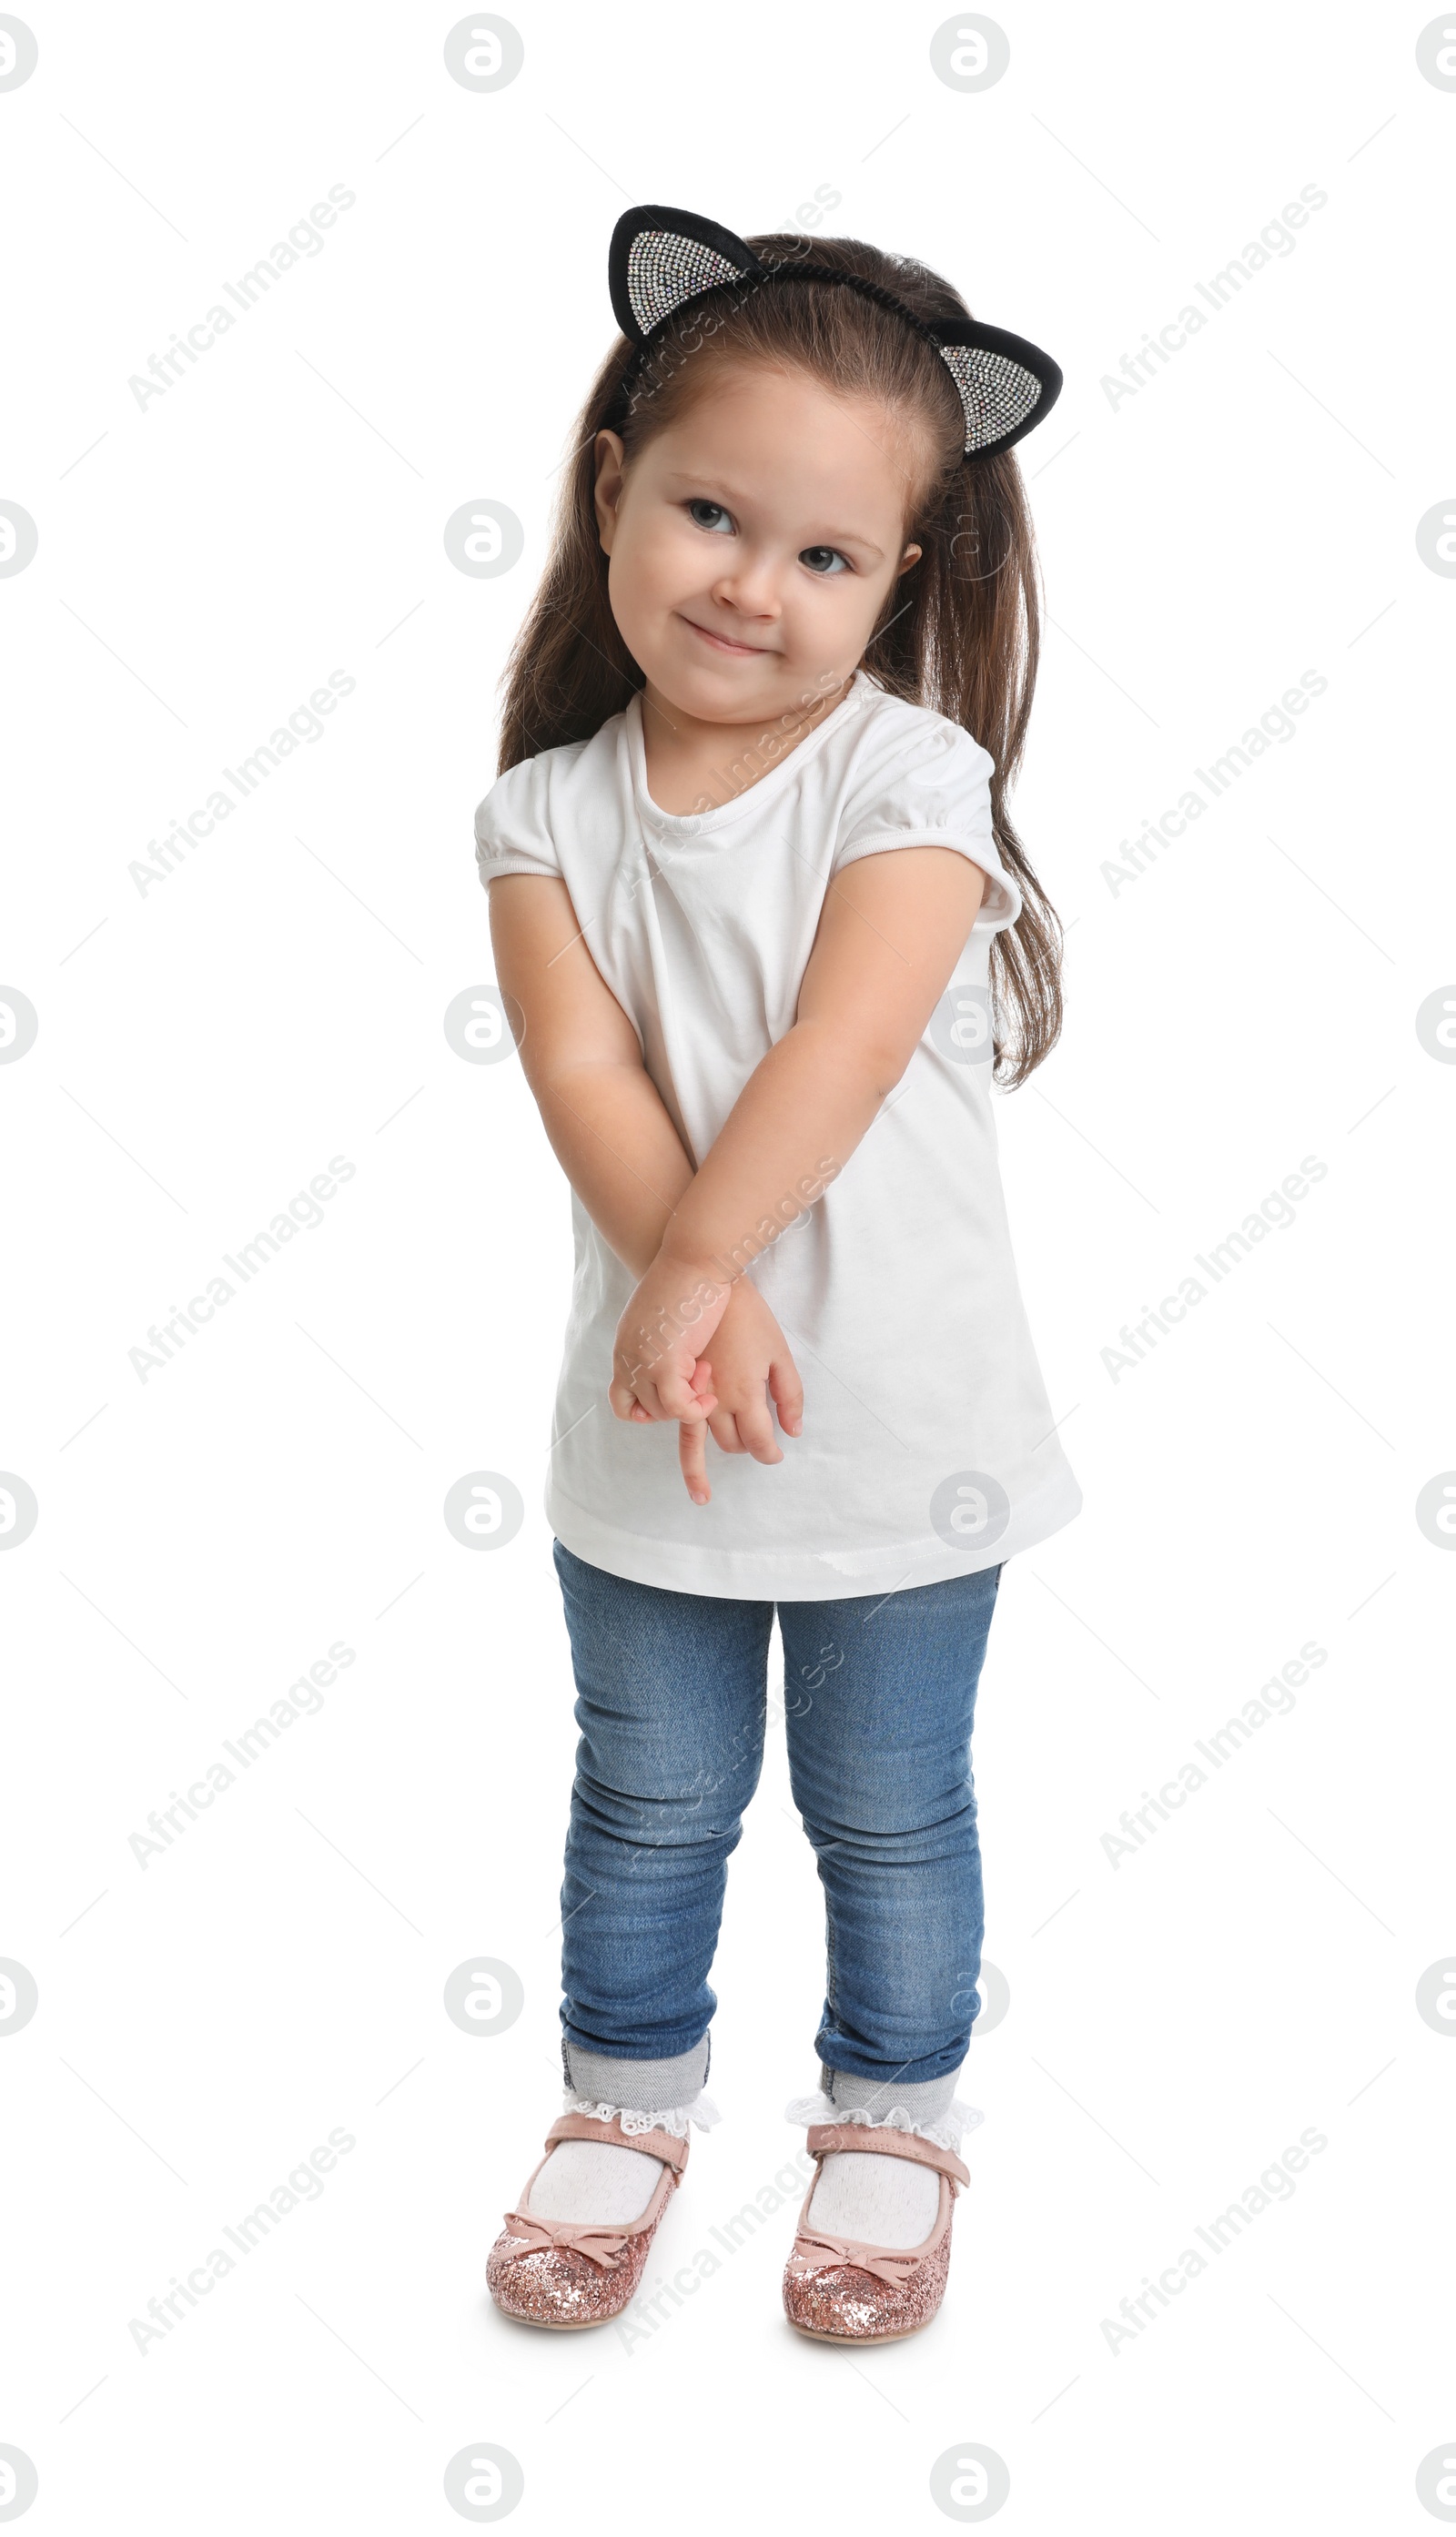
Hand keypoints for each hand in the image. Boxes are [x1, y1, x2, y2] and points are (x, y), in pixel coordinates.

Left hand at [609, 1252, 732, 1423]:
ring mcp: (642, 1362)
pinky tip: (711, 1392)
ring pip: (661, 1411)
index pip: (621, 1399)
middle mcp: (627, 1358)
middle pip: (643, 1409)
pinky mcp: (664, 1363)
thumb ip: (659, 1342)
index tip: (678, 1391)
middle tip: (699, 1374)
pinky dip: (696, 1408)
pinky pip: (679, 1408)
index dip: (648, 1407)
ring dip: (689, 1403)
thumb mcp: (661, 1315)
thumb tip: (678, 1358)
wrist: (693, 1258)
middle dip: (676, 1403)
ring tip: (706, 1373)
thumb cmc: (687, 1279)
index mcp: (625, 1347)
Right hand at [678, 1280, 803, 1505]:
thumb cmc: (748, 1315)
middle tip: (758, 1439)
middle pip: (731, 1444)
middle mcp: (714, 1401)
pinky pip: (669, 1421)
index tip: (776, 1454)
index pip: (761, 1443)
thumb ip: (790, 1395)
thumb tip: (793, 1432)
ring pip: (698, 1441)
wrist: (703, 1281)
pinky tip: (680, 1444)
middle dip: (748, 1446)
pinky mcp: (667, 1383)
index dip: (771, 1453)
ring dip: (713, 1451)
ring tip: (714, 1470)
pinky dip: (676, 1437)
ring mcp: (687, 1393)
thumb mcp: (779, 1352)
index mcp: (745, 1394)